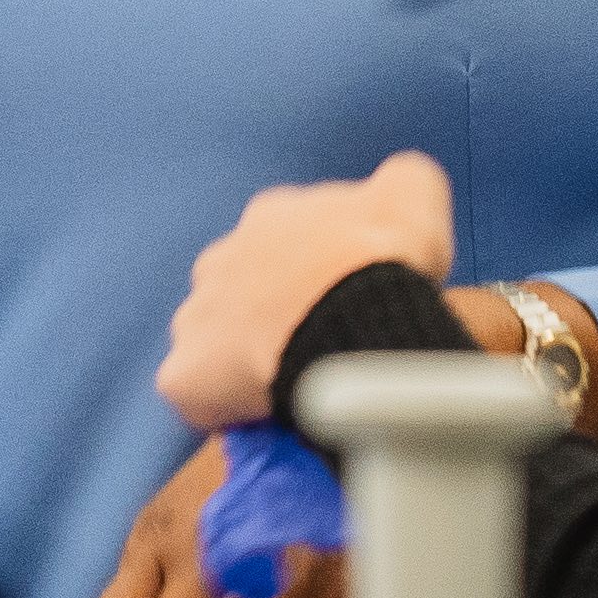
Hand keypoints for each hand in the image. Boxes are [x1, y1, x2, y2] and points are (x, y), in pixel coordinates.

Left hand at [153, 151, 459, 431]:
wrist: (352, 319)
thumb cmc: (383, 259)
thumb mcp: (412, 196)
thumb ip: (399, 183)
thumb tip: (393, 190)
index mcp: (271, 215)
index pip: (287, 242)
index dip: (317, 273)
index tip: (343, 298)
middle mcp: (220, 258)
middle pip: (241, 290)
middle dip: (271, 315)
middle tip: (315, 344)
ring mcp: (196, 317)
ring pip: (212, 342)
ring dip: (241, 359)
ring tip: (287, 383)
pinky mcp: (185, 374)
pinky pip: (199, 394)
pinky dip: (223, 405)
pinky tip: (260, 415)